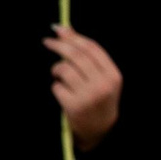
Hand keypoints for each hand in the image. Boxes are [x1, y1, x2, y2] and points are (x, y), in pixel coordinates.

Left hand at [46, 24, 122, 149]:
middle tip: (47, 42)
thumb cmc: (99, 99)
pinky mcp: (74, 107)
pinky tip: (63, 93)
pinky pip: (57, 87)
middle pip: (76, 56)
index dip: (73, 36)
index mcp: (113, 76)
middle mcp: (103, 85)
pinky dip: (56, 87)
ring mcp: (89, 97)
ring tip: (60, 76)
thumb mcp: (101, 78)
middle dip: (59, 45)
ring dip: (57, 70)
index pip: (91, 48)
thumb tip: (65, 28)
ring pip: (64, 70)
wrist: (100, 131)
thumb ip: (87, 55)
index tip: (59, 30)